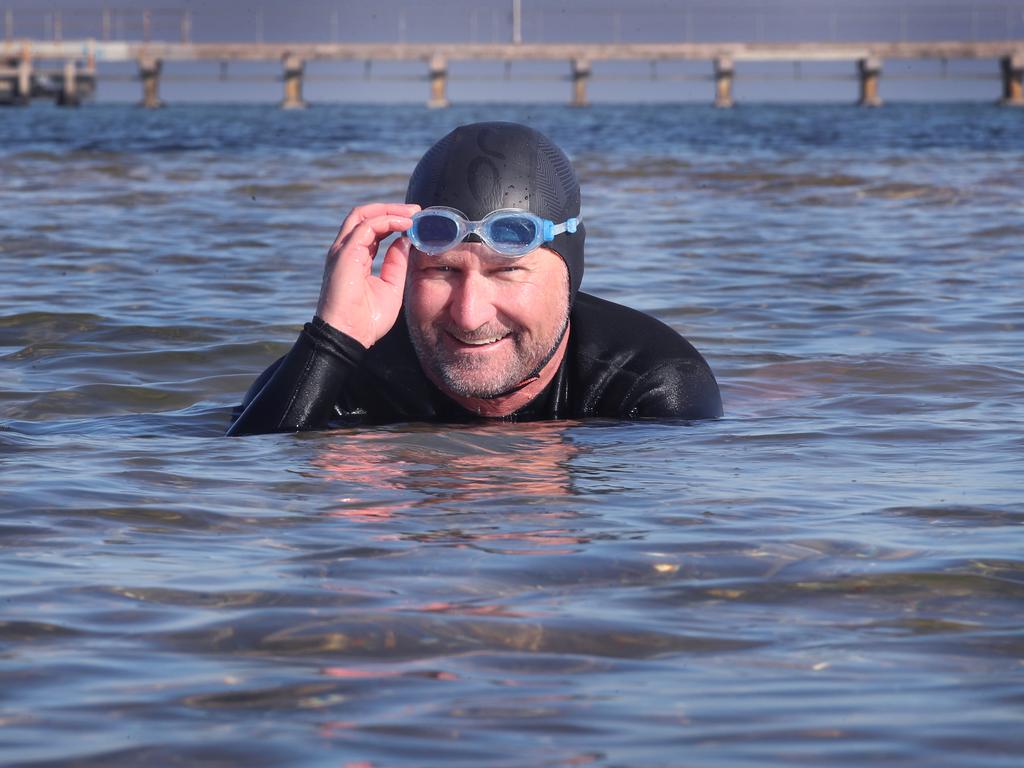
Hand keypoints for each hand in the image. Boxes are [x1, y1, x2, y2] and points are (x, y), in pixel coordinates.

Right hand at [315, 203, 419, 347]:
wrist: (350, 336)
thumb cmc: (367, 319)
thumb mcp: (391, 287)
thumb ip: (396, 263)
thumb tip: (405, 241)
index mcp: (355, 257)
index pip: (372, 228)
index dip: (393, 220)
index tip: (415, 220)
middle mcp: (346, 250)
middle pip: (365, 215)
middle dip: (392, 209)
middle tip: (416, 211)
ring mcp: (343, 250)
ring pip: (363, 215)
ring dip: (391, 210)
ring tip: (413, 214)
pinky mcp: (345, 254)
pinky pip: (366, 227)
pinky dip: (387, 221)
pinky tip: (405, 225)